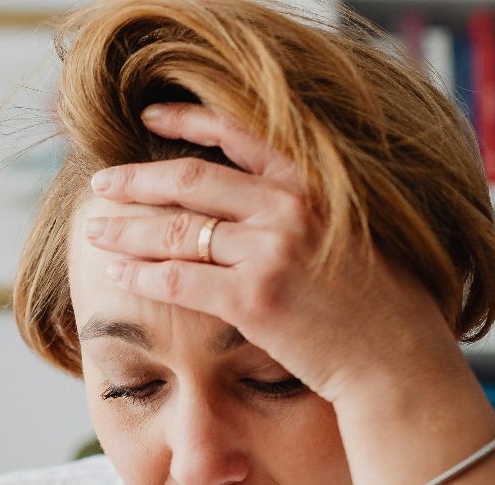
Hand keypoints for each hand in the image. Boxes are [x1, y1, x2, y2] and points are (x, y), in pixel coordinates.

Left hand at [83, 102, 464, 406]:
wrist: (398, 359)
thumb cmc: (377, 305)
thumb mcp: (349, 232)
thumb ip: (304, 209)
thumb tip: (254, 203)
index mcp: (313, 183)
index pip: (238, 133)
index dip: (186, 119)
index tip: (149, 116)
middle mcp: (290, 207)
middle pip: (191, 181)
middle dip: (136, 181)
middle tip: (102, 182)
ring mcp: (272, 251)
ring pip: (176, 231)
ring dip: (127, 230)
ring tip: (96, 231)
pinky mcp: (255, 299)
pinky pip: (179, 281)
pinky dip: (140, 277)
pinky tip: (116, 275)